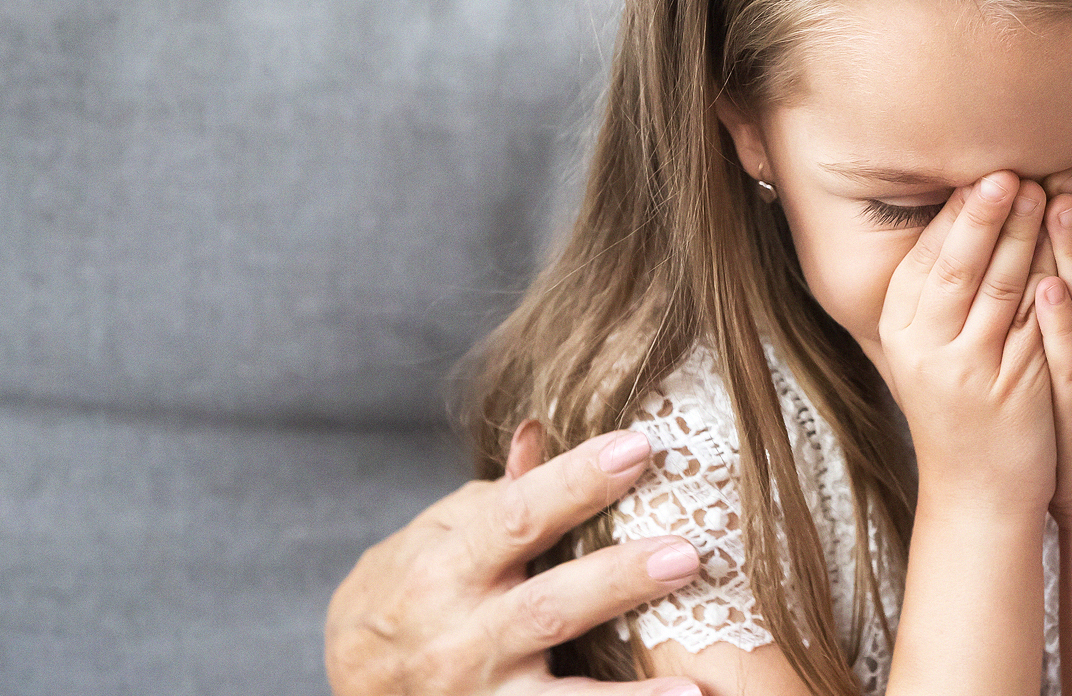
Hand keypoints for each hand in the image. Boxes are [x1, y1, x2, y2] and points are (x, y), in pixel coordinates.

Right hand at [324, 428, 703, 695]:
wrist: (349, 685)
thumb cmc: (407, 593)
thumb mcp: (435, 537)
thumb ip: (499, 498)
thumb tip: (541, 432)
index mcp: (444, 569)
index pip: (516, 518)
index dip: (576, 482)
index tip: (639, 448)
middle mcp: (459, 637)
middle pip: (546, 608)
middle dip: (616, 582)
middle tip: (686, 554)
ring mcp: (477, 694)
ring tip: (691, 691)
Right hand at [878, 170, 1055, 513]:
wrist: (976, 490)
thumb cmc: (959, 408)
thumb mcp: (931, 348)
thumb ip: (940, 290)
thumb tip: (964, 211)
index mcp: (901, 329)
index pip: (928, 255)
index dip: (959, 211)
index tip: (984, 170)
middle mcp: (927, 348)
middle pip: (961, 265)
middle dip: (990, 213)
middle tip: (1016, 169)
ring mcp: (968, 371)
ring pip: (1003, 289)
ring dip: (1028, 237)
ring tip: (1051, 194)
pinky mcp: (1012, 390)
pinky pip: (1038, 325)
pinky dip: (1056, 283)